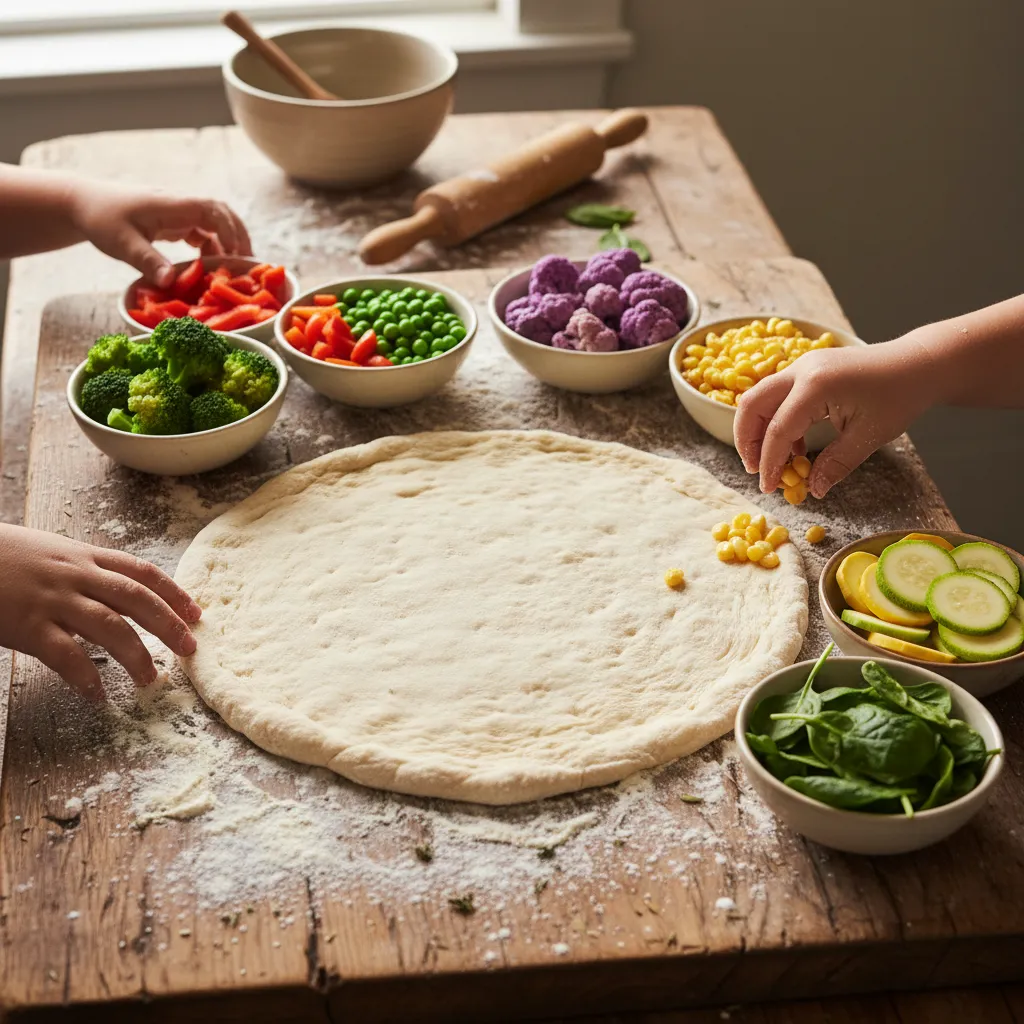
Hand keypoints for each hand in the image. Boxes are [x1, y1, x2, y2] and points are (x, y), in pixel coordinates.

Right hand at [0, 525, 200, 699]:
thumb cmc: (4, 557)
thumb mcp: (51, 552)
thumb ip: (84, 569)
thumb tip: (118, 592)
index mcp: (85, 556)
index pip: (143, 572)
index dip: (173, 593)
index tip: (196, 613)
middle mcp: (77, 576)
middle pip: (137, 599)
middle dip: (169, 624)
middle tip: (190, 648)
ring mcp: (53, 600)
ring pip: (110, 628)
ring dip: (137, 656)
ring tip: (150, 680)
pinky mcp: (28, 625)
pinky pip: (66, 655)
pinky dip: (86, 676)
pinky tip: (98, 694)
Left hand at [69, 181, 251, 288]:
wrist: (82, 203)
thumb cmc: (100, 218)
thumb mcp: (121, 243)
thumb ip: (148, 262)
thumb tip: (171, 283)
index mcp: (170, 205)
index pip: (212, 210)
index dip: (230, 232)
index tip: (237, 256)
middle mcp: (179, 205)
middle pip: (222, 213)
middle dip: (239, 237)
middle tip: (248, 264)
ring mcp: (177, 212)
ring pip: (214, 223)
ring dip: (227, 244)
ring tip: (233, 270)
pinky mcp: (173, 221)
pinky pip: (202, 232)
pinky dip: (212, 248)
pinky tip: (209, 266)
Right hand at [733, 336, 935, 497]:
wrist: (917, 364)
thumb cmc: (899, 396)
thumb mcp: (868, 436)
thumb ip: (835, 464)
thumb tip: (812, 489)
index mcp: (816, 386)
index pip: (778, 430)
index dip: (769, 462)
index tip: (768, 488)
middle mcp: (802, 370)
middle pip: (751, 405)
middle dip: (747, 441)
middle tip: (755, 471)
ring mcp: (802, 365)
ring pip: (759, 398)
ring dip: (758, 430)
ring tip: (770, 461)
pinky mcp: (807, 369)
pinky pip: (778, 396)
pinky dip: (776, 421)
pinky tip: (794, 447)